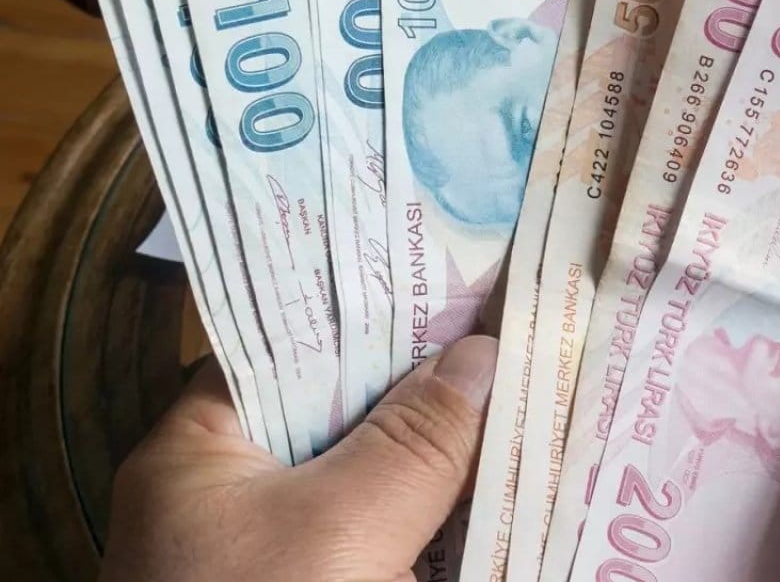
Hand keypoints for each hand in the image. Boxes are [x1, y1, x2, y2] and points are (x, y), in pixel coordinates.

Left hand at [99, 336, 497, 581]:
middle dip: (426, 385)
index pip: (290, 345)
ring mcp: (277, 548)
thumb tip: (484, 353)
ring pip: (372, 476)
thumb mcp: (341, 526)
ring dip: (443, 453)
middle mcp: (233, 490)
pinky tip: (501, 487)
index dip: (373, 313)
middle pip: (340, 412)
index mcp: (199, 448)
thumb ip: (416, 439)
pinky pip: (386, 534)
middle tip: (511, 338)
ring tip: (524, 395)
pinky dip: (438, 515)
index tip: (456, 286)